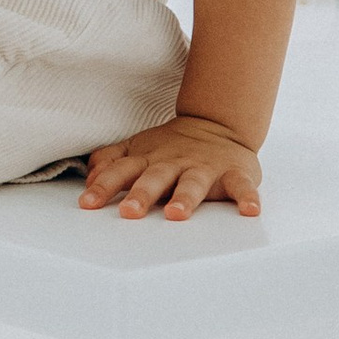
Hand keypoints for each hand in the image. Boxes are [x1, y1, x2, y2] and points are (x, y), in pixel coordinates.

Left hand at [78, 113, 263, 222]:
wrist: (217, 124)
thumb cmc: (170, 147)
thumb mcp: (136, 149)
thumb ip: (111, 161)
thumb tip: (89, 177)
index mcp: (148, 159)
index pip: (121, 171)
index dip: (104, 186)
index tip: (88, 203)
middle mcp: (174, 163)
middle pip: (155, 178)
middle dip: (141, 194)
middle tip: (129, 212)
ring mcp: (205, 168)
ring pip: (194, 183)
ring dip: (185, 198)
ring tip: (178, 214)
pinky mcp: (234, 173)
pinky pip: (242, 186)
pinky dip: (247, 197)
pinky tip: (250, 210)